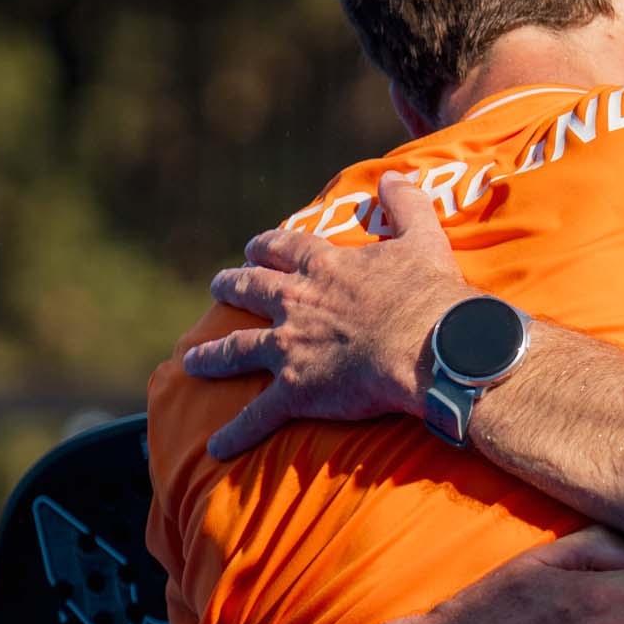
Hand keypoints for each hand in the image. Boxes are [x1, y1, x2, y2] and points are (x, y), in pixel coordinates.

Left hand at [186, 172, 466, 458]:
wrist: (431, 347)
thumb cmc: (430, 295)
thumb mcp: (424, 238)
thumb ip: (407, 205)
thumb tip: (395, 176)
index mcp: (324, 267)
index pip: (283, 249)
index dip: (266, 246)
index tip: (255, 246)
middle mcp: (296, 303)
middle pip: (250, 289)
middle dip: (231, 286)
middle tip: (218, 286)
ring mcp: (291, 348)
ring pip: (237, 349)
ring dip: (212, 355)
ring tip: (192, 359)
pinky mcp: (297, 391)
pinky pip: (258, 416)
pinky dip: (236, 433)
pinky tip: (216, 447)